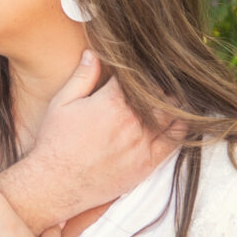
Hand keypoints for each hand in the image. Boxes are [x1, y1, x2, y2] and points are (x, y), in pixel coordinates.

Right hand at [29, 50, 181, 218]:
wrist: (57, 183)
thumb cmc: (55, 141)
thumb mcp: (62, 103)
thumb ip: (82, 76)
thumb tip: (93, 53)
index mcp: (111, 101)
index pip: (136, 77)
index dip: (137, 73)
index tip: (136, 73)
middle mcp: (131, 121)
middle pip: (157, 93)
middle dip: (155, 87)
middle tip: (152, 85)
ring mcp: (141, 143)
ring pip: (171, 114)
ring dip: (170, 104)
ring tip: (164, 101)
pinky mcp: (147, 163)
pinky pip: (175, 141)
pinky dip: (180, 127)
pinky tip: (177, 120)